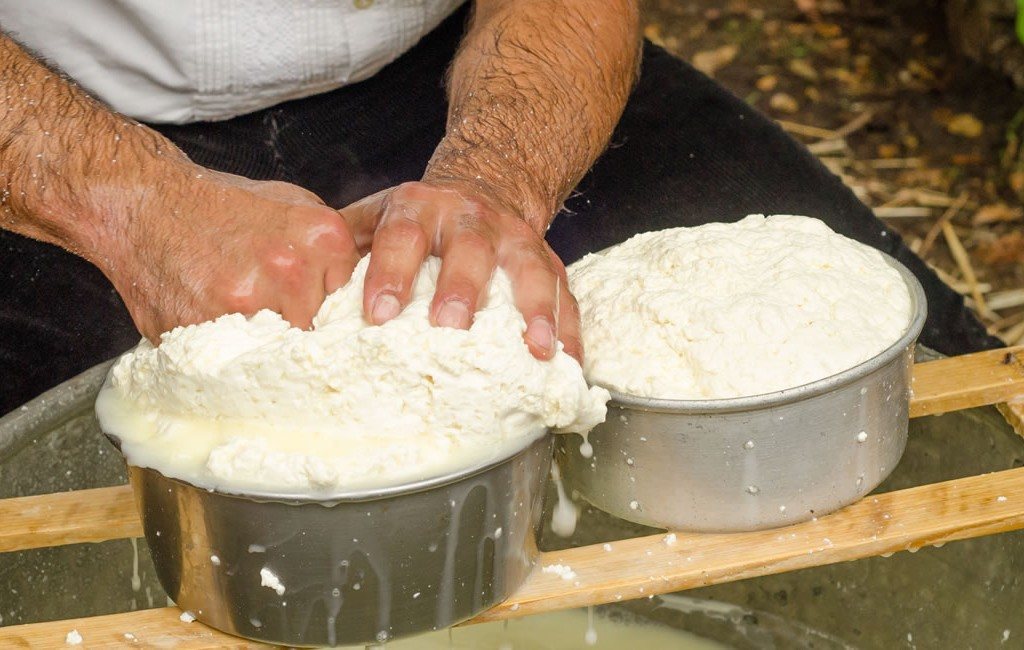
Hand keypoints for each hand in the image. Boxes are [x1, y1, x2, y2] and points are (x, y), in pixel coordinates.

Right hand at [102, 163, 359, 341]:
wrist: (145, 204)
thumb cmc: (219, 206)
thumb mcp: (291, 205)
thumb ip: (328, 249)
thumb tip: (359, 293)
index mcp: (322, 237)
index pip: (351, 303)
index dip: (330, 310)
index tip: (314, 310)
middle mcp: (290, 269)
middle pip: (318, 331)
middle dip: (299, 329)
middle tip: (270, 311)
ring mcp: (248, 302)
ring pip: (281, 353)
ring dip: (266, 347)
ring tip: (240, 314)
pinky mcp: (209, 329)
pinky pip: (236, 362)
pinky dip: (230, 354)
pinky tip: (218, 325)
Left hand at [338, 180, 581, 361]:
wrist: (483, 184)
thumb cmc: (417, 220)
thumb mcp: (374, 219)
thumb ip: (343, 252)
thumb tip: (300, 301)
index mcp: (417, 210)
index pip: (400, 237)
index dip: (390, 273)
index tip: (378, 315)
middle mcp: (469, 218)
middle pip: (469, 250)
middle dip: (462, 288)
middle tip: (450, 328)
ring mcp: (513, 237)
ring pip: (527, 269)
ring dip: (534, 309)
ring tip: (536, 350)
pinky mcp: (546, 259)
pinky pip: (564, 291)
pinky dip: (569, 327)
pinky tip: (569, 361)